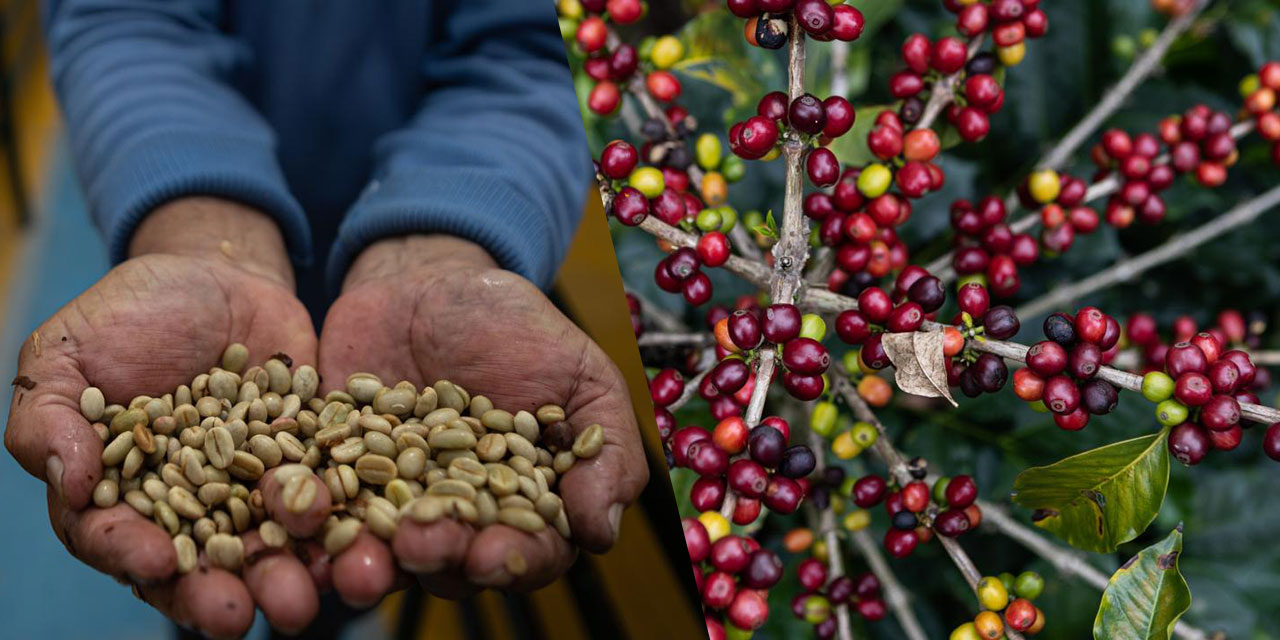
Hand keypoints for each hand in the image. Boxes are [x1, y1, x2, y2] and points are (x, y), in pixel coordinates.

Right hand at [4, 199, 329, 637]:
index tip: (156, 562)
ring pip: (271, 549)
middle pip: (200, 566)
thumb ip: (49, 418)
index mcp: (121, 494)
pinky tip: (361, 547)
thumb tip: (71, 483)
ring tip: (306, 600)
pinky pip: (333, 503)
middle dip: (217, 596)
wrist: (219, 276)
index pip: (115, 538)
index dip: (132, 555)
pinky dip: (346, 527)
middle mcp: (192, 507)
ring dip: (288, 578)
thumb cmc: (129, 315)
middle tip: (236, 619)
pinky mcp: (313, 464)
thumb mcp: (68, 353)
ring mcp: (256, 490)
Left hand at [317, 235, 648, 600]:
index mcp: (522, 504)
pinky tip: (297, 515)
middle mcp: (456, 517)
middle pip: (450, 563)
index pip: (527, 551)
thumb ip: (606, 449)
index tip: (495, 555)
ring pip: (380, 552)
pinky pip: (315, 509)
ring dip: (367, 566)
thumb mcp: (580, 374)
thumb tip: (602, 533)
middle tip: (421, 544)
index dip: (513, 561)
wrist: (427, 280)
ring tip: (356, 561)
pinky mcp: (328, 476)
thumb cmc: (516, 327)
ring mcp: (389, 502)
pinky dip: (304, 521)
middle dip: (436, 560)